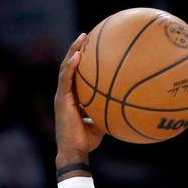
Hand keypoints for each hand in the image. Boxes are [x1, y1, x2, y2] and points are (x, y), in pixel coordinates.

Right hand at [54, 33, 103, 163]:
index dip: (81, 60)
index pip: (76, 75)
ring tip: (82, 38)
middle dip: (76, 49)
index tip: (91, 47)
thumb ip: (108, 110)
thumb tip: (126, 104)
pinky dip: (71, 66)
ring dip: (73, 51)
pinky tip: (78, 55)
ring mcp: (61, 96)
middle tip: (86, 35)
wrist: (75, 151)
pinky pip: (66, 79)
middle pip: (69, 66)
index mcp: (72, 98)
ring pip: (65, 68)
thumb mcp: (101, 122)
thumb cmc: (87, 140)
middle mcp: (65, 94)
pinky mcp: (61, 100)